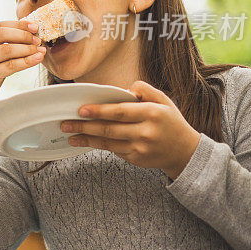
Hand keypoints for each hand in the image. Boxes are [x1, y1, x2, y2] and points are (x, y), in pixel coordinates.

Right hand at [0, 20, 44, 135]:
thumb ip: (2, 47)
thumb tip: (30, 34)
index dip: (18, 24)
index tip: (34, 26)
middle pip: (1, 33)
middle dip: (23, 34)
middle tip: (38, 39)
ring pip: (6, 49)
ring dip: (27, 48)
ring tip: (40, 50)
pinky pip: (9, 66)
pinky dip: (26, 61)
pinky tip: (37, 59)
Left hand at [59, 80, 200, 178]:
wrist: (185, 151)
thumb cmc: (170, 122)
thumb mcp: (163, 100)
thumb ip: (143, 90)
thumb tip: (121, 90)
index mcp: (152, 113)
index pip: (120, 111)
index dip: (99, 111)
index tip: (81, 110)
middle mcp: (146, 132)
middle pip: (109, 129)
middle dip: (84, 126)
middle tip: (65, 123)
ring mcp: (140, 148)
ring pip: (108, 143)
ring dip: (86, 139)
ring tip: (70, 135)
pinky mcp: (136, 159)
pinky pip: (114, 151)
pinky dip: (98, 145)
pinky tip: (85, 141)